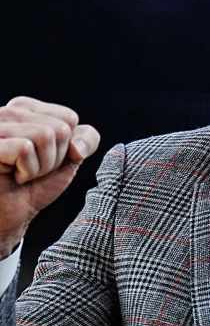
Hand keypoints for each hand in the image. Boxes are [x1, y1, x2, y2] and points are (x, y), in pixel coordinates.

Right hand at [0, 96, 99, 256]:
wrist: (8, 216)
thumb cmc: (33, 186)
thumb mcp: (68, 160)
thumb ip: (85, 140)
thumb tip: (77, 144)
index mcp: (28, 109)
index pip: (69, 118)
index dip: (66, 147)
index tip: (43, 159)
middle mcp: (10, 111)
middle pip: (60, 128)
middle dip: (53, 158)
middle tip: (31, 169)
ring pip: (45, 135)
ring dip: (40, 166)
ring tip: (21, 173)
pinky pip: (25, 148)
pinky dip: (26, 170)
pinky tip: (11, 175)